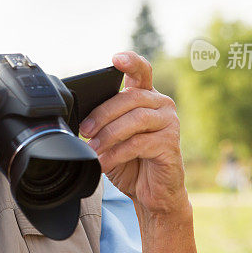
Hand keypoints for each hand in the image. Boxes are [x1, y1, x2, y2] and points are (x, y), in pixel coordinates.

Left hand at [79, 51, 187, 217]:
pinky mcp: (170, 143)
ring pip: (135, 119)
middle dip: (102, 114)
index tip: (115, 59)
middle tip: (85, 130)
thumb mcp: (112, 137)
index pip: (141, 71)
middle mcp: (161, 104)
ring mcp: (170, 122)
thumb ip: (104, 121)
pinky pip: (139, 143)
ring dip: (108, 134)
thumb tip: (81, 119)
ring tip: (93, 148)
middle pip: (129, 98)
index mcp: (146, 96)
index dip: (130, 61)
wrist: (151, 194)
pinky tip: (105, 161)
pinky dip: (116, 153)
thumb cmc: (131, 162)